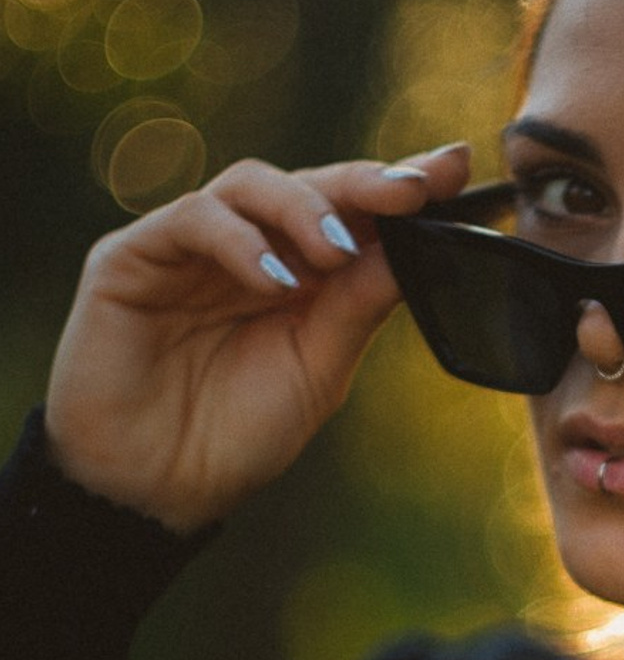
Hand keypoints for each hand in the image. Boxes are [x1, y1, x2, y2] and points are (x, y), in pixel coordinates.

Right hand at [44, 145, 470, 532]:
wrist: (155, 491)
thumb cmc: (237, 434)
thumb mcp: (319, 368)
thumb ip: (359, 304)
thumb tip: (418, 243)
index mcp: (298, 273)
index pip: (353, 212)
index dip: (400, 185)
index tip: (455, 168)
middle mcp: (246, 248)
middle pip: (309, 184)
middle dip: (365, 183)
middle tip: (411, 191)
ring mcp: (188, 247)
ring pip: (250, 185)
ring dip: (303, 209)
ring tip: (335, 252)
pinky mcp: (132, 255)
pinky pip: (193, 220)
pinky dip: (239, 242)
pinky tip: (273, 280)